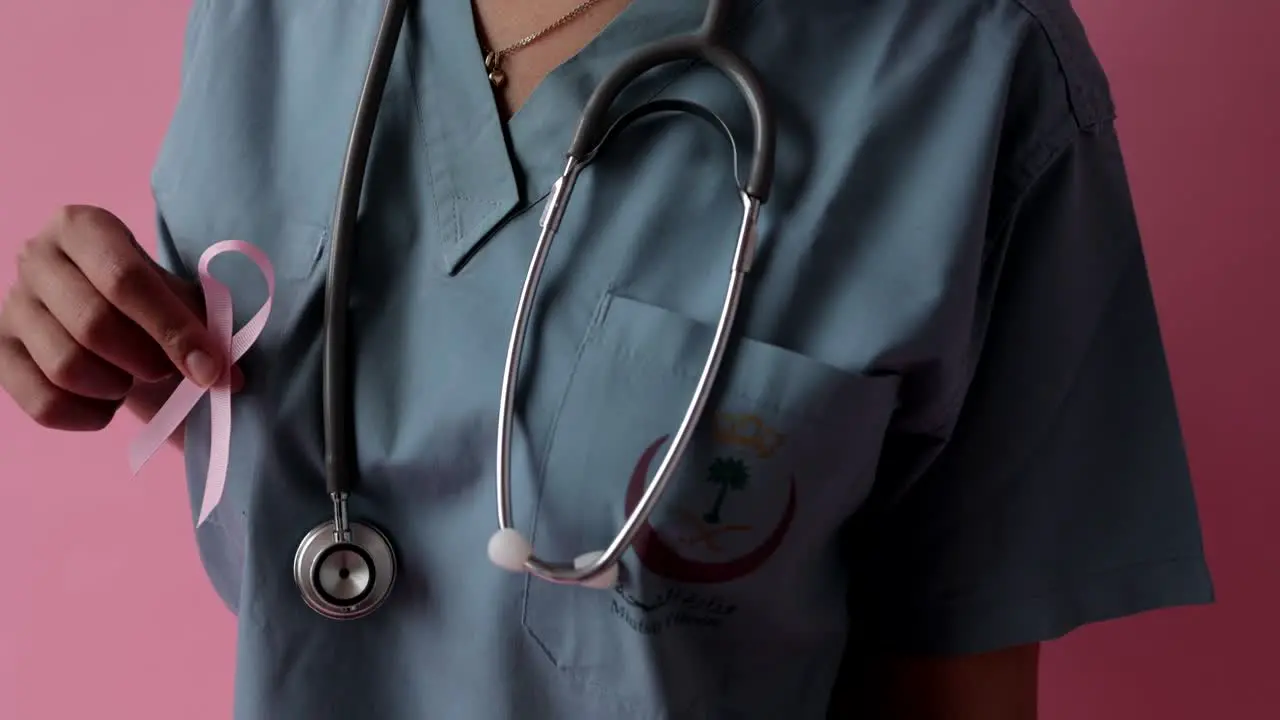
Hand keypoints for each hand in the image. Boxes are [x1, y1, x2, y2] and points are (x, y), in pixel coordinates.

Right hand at [0, 205, 231, 430]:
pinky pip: (43, 404)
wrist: (105, 313)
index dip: (173, 330)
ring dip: (116, 386)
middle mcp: (35, 257)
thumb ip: (204, 325)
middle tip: (165, 369)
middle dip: (146, 360)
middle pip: (94, 326)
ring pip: (65, 367)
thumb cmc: (148, 299)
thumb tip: (230, 376)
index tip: (211, 370)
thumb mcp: (178, 294)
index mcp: (81, 227)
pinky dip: (88, 415)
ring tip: (133, 378)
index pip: (124, 279)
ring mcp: (11, 305)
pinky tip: (107, 402)